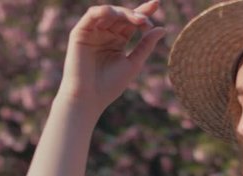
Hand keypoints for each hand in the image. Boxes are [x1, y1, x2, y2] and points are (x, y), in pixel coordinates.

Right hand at [57, 0, 165, 114]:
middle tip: (146, 22)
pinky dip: (103, 11)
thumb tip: (162, 29)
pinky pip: (91, 15)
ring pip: (108, 12)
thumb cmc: (110, 85)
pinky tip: (114, 13)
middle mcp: (105, 34)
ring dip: (123, 12)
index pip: (132, 22)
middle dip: (135, 14)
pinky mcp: (79, 33)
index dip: (144, 11)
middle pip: (122, 15)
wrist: (89, 98)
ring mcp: (92, 32)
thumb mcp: (134, 63)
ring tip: (137, 20)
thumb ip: (146, 45)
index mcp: (118, 41)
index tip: (157, 4)